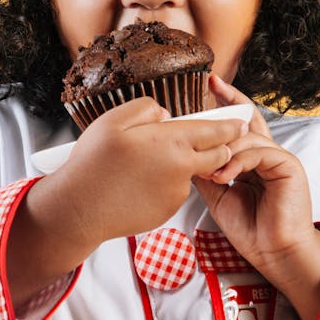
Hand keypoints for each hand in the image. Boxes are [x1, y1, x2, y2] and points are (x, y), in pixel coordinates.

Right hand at [7, 96, 247, 307]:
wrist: (79, 209)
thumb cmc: (93, 163)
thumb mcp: (114, 120)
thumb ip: (148, 108)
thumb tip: (166, 115)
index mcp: (172, 142)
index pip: (216, 132)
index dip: (230, 125)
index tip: (240, 122)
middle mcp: (182, 169)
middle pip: (217, 156)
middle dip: (219, 148)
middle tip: (209, 141)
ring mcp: (176, 193)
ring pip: (190, 174)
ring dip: (180, 167)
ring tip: (143, 166)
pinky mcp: (167, 211)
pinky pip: (172, 192)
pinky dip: (163, 187)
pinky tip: (138, 185)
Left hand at [193, 76, 319, 319]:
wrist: (274, 253)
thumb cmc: (251, 230)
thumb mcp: (218, 196)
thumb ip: (207, 172)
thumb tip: (187, 152)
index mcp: (251, 161)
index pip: (237, 126)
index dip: (225, 105)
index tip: (207, 87)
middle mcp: (266, 155)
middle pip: (248, 119)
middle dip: (230, 100)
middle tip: (210, 85)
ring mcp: (279, 158)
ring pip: (249, 136)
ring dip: (224, 149)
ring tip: (210, 170)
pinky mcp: (289, 165)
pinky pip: (260, 152)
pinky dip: (239, 161)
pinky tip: (225, 176)